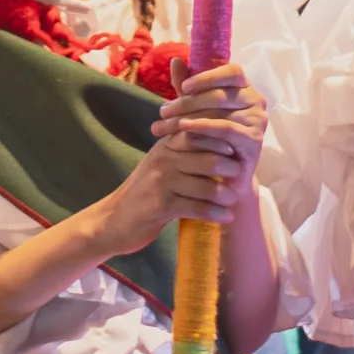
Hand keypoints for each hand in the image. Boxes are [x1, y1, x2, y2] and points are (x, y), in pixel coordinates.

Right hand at [84, 98, 259, 256]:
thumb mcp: (160, 163)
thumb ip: (184, 150)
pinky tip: (225, 217)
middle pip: (207, 158)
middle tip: (240, 175)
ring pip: (206, 185)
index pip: (201, 133)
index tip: (238, 150)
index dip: (223, 139)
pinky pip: (197, 208)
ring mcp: (162, 182)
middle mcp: (164, 159)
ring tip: (233, 199)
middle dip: (229, 167)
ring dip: (225, 194)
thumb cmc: (144, 192)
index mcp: (166, 145)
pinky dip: (215, 214)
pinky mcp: (161, 206)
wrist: (113, 220)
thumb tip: (221, 139)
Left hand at [149, 62, 267, 165]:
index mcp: (244, 87)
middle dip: (186, 102)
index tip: (183, 87)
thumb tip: (176, 60)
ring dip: (187, 116)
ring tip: (164, 124)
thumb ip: (187, 87)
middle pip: (220, 93)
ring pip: (219, 110)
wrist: (224, 176)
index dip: (207, 76)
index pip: (232, 71)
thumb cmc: (209, 138)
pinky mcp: (255, 139)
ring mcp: (257, 119)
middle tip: (162, 112)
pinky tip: (184, 128)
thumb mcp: (195, 110)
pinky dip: (203, 126)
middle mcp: (255, 100)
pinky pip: (226, 128)